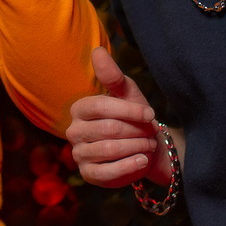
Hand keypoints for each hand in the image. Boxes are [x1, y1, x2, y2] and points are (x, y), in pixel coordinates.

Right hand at [67, 47, 170, 187]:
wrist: (147, 148)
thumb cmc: (135, 118)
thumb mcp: (128, 94)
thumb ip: (112, 75)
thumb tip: (97, 50)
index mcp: (80, 109)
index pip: (100, 107)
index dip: (128, 110)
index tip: (150, 113)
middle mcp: (74, 131)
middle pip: (107, 129)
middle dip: (136, 130)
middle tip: (151, 132)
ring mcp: (79, 154)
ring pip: (109, 150)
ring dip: (136, 146)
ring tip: (149, 144)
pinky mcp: (89, 174)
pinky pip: (107, 172)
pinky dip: (129, 166)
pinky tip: (143, 160)